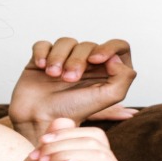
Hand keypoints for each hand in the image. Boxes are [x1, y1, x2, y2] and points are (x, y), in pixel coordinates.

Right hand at [8, 37, 136, 141]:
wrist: (37, 118)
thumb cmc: (71, 111)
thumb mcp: (107, 98)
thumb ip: (124, 78)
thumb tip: (116, 58)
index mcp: (105, 73)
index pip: (119, 47)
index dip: (109, 48)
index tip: (95, 59)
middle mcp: (86, 65)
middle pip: (88, 44)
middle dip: (77, 60)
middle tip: (68, 79)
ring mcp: (64, 60)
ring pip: (66, 42)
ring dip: (58, 57)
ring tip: (52, 75)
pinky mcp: (44, 58)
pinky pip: (44, 44)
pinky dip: (42, 53)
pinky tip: (41, 67)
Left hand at [8, 117, 123, 160]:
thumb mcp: (46, 149)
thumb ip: (58, 133)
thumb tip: (67, 122)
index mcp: (96, 154)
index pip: (92, 133)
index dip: (66, 133)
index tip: (41, 141)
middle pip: (94, 141)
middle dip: (63, 144)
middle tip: (40, 155)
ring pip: (98, 154)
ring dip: (67, 154)